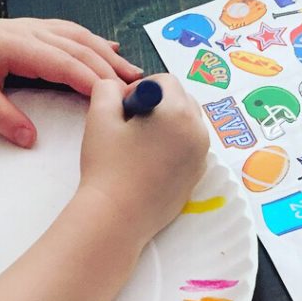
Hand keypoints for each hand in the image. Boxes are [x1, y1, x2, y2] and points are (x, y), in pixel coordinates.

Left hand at [0, 11, 143, 146]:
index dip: (94, 83)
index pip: (67, 65)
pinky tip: (112, 48)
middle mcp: (34, 33)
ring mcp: (37, 28)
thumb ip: (0, 116)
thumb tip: (29, 140)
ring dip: (111, 56)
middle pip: (83, 50)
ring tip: (135, 75)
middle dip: (113, 71)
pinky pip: (74, 33)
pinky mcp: (37, 29)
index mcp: (20, 47)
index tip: (117, 102)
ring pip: (83, 39)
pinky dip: (96, 42)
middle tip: (139, 93)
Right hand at [77, 75, 209, 247]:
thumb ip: (108, 89)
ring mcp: (201, 157)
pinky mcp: (197, 177)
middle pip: (183, 101)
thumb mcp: (100, 116)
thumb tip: (119, 88)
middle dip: (159, 105)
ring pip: (188, 125)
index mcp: (179, 112)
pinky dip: (174, 147)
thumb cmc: (107, 166)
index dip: (141, 88)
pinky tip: (150, 163)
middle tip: (132, 126)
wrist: (116, 218)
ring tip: (141, 144)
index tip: (124, 109)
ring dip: (167, 125)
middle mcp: (198, 132)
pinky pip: (189, 149)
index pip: (166, 82)